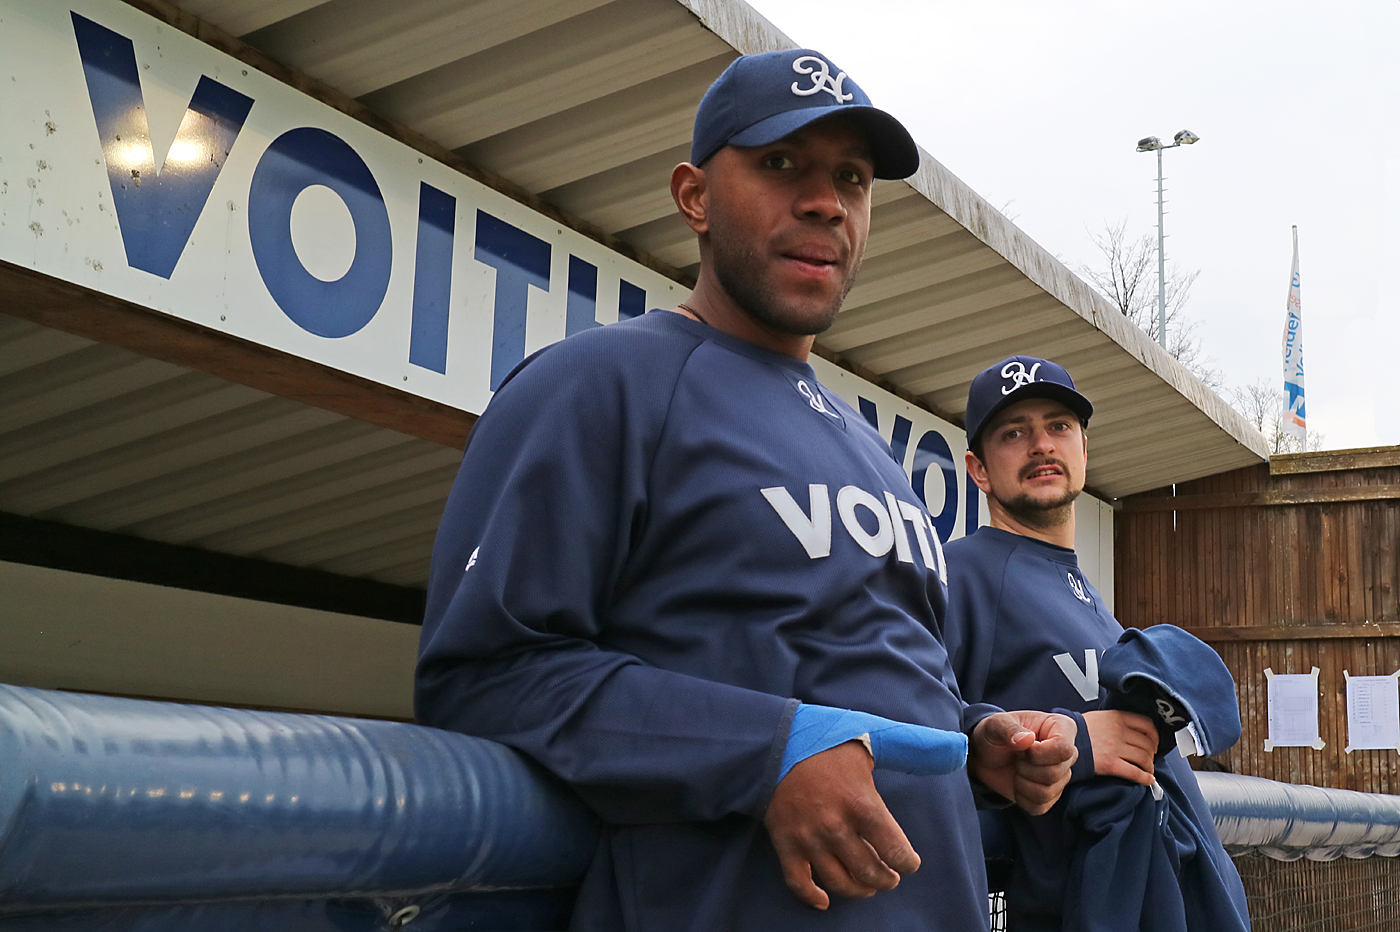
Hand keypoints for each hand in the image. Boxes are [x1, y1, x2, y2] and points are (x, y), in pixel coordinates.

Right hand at [763, 740, 919, 909]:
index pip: (896, 851)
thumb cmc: (826, 741)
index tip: (909, 862)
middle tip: (889, 877)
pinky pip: (799, 882)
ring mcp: (809, 838)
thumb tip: (956, 749)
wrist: (774, 741)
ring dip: (858, 890)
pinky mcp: (785, 843)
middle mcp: (836, 827)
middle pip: (870, 872)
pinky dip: (812, 897)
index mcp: (862, 804)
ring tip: (866, 887)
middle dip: (885, 879)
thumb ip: (911, 747)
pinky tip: (824, 900)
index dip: (907, 862)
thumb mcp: (872, 739)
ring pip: (840, 882)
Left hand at [969, 711, 1077, 814]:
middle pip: (1055, 773)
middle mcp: (1067, 753)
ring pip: (1047, 792)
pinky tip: (1017, 783)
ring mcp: (1062, 776)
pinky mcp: (1051, 796)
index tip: (1022, 748)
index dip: (1039, 754)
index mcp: (1062, 727)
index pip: (1064, 749)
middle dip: (1025, 768)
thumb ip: (1008, 729)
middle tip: (1016, 757)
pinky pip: (1040, 806)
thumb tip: (1027, 739)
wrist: (985, 755)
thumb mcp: (995, 724)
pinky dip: (1021, 797)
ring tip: (1016, 768)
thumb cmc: (994, 733)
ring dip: (1022, 783)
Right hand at [1083, 710, 1157, 785]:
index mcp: (1117, 717)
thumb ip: (1116, 721)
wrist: (1062, 742)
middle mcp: (1119, 732)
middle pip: (1147, 744)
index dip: (1154, 736)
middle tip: (1149, 759)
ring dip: (1149, 766)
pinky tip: (1148, 781)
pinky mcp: (1111, 764)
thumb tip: (1132, 731)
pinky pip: (1135, 772)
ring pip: (1144, 758)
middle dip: (1152, 754)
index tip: (1154, 743)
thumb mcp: (1099, 717)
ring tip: (1148, 770)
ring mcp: (1115, 748)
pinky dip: (1145, 778)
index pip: (1147, 725)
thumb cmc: (1078, 731)